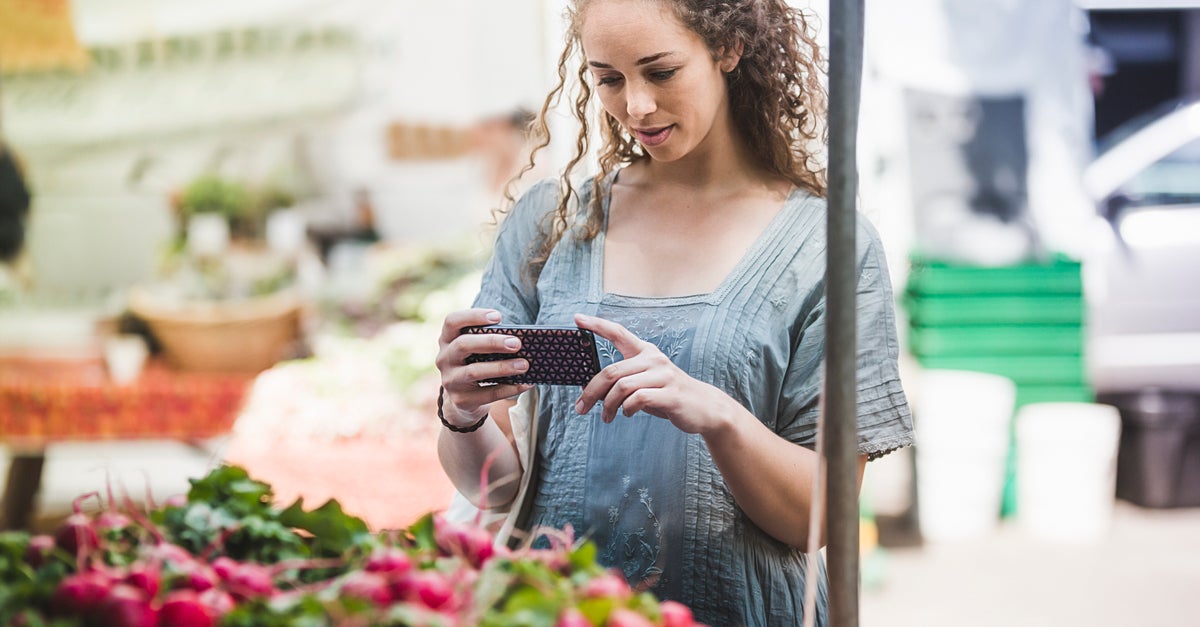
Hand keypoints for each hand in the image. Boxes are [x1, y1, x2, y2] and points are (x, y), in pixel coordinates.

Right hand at [435, 309, 533, 427]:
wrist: (463, 400)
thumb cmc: (475, 364)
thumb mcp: (475, 350)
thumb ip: (488, 340)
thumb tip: (519, 339)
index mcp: (447, 339)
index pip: (452, 321)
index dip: (473, 316)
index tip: (498, 317)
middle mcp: (444, 358)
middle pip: (463, 345)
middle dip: (491, 342)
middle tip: (517, 343)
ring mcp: (450, 380)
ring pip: (474, 371)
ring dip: (502, 367)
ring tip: (524, 365)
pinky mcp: (462, 400)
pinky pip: (488, 394)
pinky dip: (509, 388)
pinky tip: (525, 384)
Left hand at [572, 313, 735, 434]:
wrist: (705, 409)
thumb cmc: (668, 395)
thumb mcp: (645, 383)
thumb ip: (623, 382)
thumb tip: (590, 390)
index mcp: (645, 352)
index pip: (618, 332)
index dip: (597, 325)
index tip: (577, 318)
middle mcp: (653, 359)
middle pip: (611, 372)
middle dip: (591, 392)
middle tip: (580, 408)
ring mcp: (663, 376)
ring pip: (622, 387)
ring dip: (608, 406)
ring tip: (606, 417)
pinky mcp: (671, 394)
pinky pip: (638, 399)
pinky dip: (627, 409)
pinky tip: (627, 414)